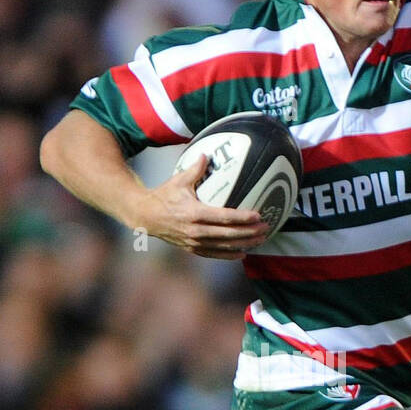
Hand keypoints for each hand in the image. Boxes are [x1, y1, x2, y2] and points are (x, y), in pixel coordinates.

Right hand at [141, 155, 269, 258]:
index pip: (224, 217)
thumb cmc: (163, 196)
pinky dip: (229, 255)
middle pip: (228, 234)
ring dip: (244, 244)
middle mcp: (195, 231)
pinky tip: (243, 253)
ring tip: (260, 240)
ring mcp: (193, 242)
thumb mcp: (178, 180)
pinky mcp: (191, 248)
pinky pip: (213, 254)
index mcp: (194, 213)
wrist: (144, 216)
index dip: (243, 217)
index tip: (258, 215)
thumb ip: (195, 169)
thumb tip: (207, 154)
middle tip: (266, 228)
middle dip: (249, 232)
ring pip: (223, 246)